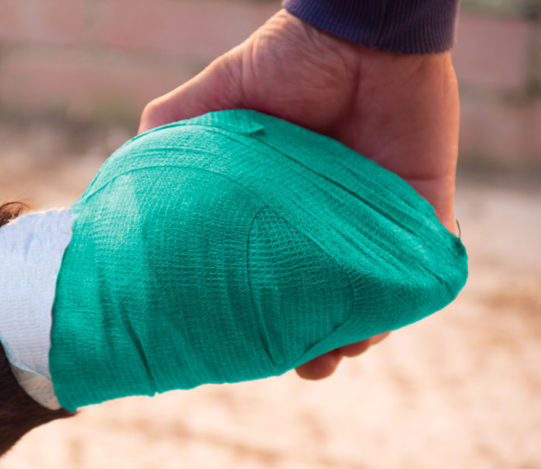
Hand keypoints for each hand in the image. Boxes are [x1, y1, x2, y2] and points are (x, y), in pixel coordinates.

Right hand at [138, 9, 459, 379]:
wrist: (357, 31)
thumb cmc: (286, 59)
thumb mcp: (214, 99)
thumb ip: (169, 132)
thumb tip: (118, 179)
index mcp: (283, 205)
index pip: (271, 269)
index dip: (261, 309)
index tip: (245, 339)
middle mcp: (329, 218)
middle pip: (324, 293)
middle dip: (315, 337)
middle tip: (303, 364)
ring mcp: (377, 218)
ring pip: (369, 293)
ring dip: (358, 332)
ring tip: (337, 354)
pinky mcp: (422, 208)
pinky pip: (420, 269)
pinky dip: (403, 300)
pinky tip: (375, 327)